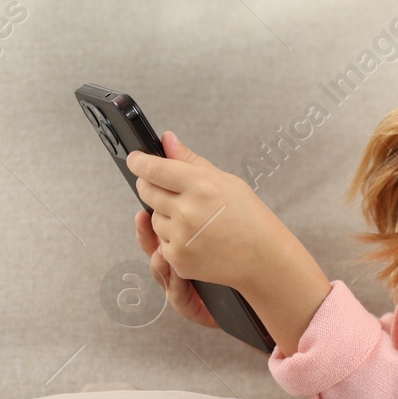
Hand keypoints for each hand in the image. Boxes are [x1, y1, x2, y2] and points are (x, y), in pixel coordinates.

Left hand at [128, 130, 332, 354]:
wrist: (262, 257)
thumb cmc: (248, 216)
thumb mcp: (224, 180)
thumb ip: (189, 160)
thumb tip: (167, 139)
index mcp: (200, 185)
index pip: (154, 168)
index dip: (139, 162)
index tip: (135, 159)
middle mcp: (187, 211)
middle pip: (146, 191)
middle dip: (149, 185)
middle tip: (163, 187)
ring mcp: (181, 237)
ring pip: (153, 218)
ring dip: (164, 214)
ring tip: (192, 217)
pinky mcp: (178, 258)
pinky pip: (161, 242)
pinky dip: (173, 238)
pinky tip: (195, 236)